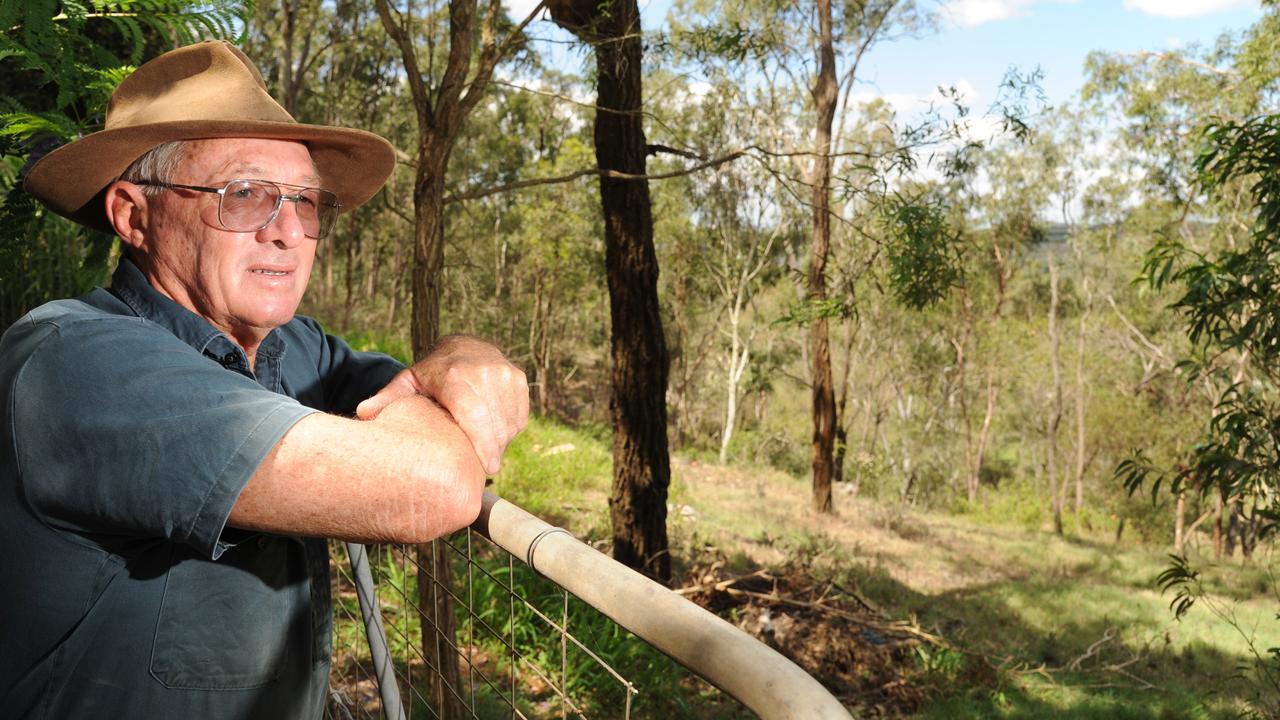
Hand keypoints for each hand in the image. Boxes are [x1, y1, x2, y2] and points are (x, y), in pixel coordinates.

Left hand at [357, 335, 528, 473]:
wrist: (464, 346)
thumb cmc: (432, 374)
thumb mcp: (408, 383)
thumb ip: (387, 398)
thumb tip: (362, 413)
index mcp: (454, 375)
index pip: (474, 414)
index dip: (484, 443)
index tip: (490, 468)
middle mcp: (484, 371)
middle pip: (493, 425)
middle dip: (488, 449)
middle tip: (475, 465)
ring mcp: (505, 374)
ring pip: (508, 424)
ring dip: (498, 442)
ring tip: (479, 445)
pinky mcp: (519, 379)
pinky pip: (519, 418)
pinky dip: (508, 430)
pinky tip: (491, 429)